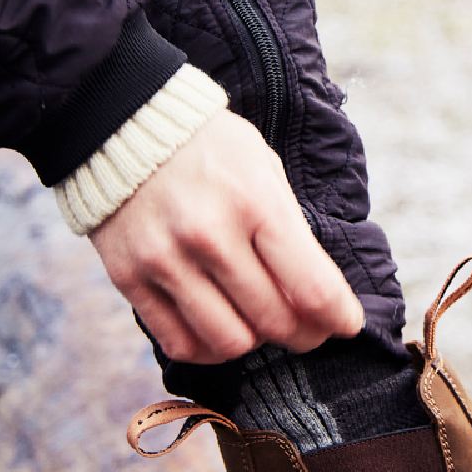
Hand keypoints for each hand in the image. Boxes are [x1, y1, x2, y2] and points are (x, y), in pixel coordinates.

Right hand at [90, 108, 363, 363]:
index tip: (347, 324)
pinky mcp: (129, 278)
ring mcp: (165, 260)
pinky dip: (210, 348)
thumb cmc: (211, 149)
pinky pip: (180, 343)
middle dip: (305, 334)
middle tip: (310, 329)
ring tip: (260, 321)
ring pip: (230, 342)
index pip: (313, 288)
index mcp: (255, 202)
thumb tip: (322, 298)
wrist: (124, 123)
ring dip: (255, 341)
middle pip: (275, 322)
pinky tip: (221, 328)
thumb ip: (291, 232)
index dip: (339, 318)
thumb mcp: (265, 170)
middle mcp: (209, 236)